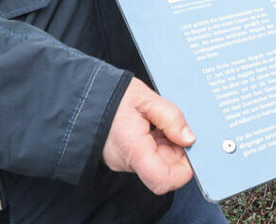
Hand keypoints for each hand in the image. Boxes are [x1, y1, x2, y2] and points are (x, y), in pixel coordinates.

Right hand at [102, 78, 195, 194]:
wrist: (82, 96)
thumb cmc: (110, 96)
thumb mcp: (145, 98)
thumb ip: (170, 117)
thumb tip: (189, 138)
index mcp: (133, 149)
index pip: (164, 180)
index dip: (185, 170)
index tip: (193, 150)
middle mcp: (127, 162)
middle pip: (164, 170)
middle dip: (179, 151)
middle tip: (178, 127)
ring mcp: (124, 161)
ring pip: (157, 163)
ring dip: (168, 145)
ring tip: (162, 122)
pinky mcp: (123, 156)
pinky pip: (147, 156)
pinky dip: (157, 143)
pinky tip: (154, 125)